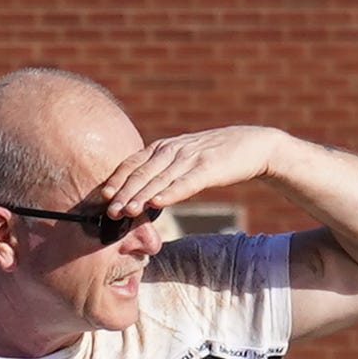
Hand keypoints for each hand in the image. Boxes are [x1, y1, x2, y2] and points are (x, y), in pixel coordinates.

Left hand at [79, 123, 293, 229]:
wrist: (253, 145)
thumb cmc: (216, 156)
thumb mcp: (185, 158)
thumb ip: (164, 169)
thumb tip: (142, 191)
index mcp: (165, 147)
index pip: (134, 163)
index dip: (117, 179)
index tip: (103, 197)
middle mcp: (174, 149)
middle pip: (142, 172)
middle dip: (124, 193)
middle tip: (110, 212)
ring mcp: (191, 157)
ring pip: (160, 179)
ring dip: (141, 196)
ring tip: (127, 212)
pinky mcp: (209, 167)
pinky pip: (186, 182)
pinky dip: (170, 193)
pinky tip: (157, 204)